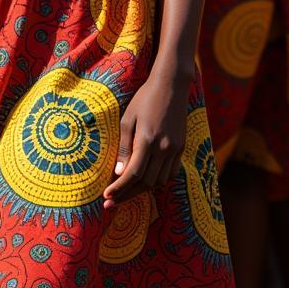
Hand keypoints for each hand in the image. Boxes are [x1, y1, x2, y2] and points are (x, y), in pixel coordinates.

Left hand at [104, 73, 188, 207]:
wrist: (171, 86)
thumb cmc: (144, 99)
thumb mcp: (128, 119)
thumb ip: (124, 147)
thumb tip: (119, 172)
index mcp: (147, 140)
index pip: (133, 174)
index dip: (120, 188)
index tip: (107, 196)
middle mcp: (164, 148)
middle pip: (146, 183)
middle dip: (127, 194)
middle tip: (111, 201)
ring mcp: (175, 149)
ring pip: (159, 181)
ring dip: (142, 190)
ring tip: (126, 192)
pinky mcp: (181, 148)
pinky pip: (170, 173)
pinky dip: (157, 180)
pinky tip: (146, 180)